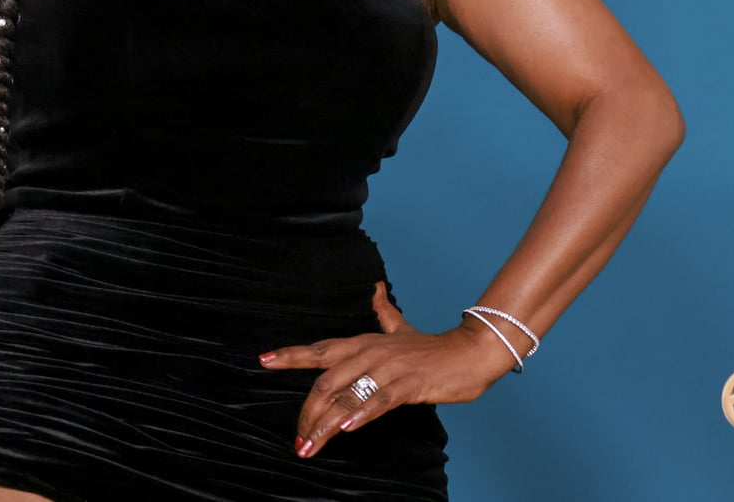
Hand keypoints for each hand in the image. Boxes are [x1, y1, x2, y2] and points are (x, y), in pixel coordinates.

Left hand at [259, 282, 519, 459]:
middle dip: (308, 412)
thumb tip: (376, 288)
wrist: (470, 352)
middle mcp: (370, 352)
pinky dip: (361, 412)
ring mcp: (389, 368)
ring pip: (347, 395)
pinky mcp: (408, 384)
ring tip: (310, 446)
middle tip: (297, 439)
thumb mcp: (402, 328)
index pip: (320, 348)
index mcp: (364, 342)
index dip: (291, 355)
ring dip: (326, 423)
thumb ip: (384, 311)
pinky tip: (348, 427)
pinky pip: (379, 400)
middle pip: (326, 381)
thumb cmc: (432, 348)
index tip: (264, 360)